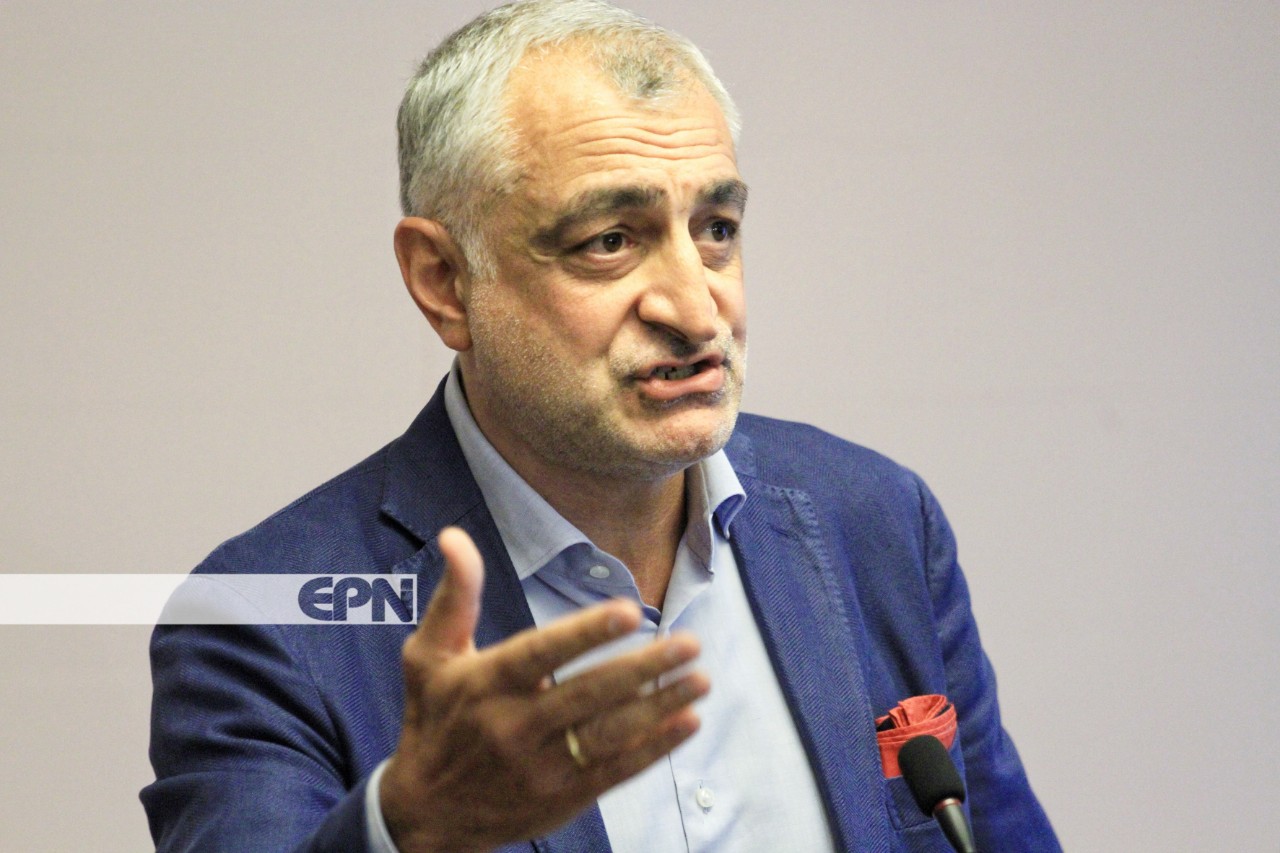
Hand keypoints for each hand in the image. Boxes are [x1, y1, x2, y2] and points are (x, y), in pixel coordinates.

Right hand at [380, 527, 707, 852]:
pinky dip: (654, 748)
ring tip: (700, 679)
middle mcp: (514, 727)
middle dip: (643, 667)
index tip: (629, 612)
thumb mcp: (429, 655)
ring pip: (609, 734)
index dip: (585, 633)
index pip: (541, 654)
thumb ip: (454, 596)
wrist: (426, 813)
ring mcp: (541, 767)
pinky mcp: (562, 798)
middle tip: (689, 643)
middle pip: (588, 694)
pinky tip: (686, 722)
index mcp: (485, 684)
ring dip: (660, 706)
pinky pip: (615, 771)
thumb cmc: (433, 718)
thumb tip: (455, 536)